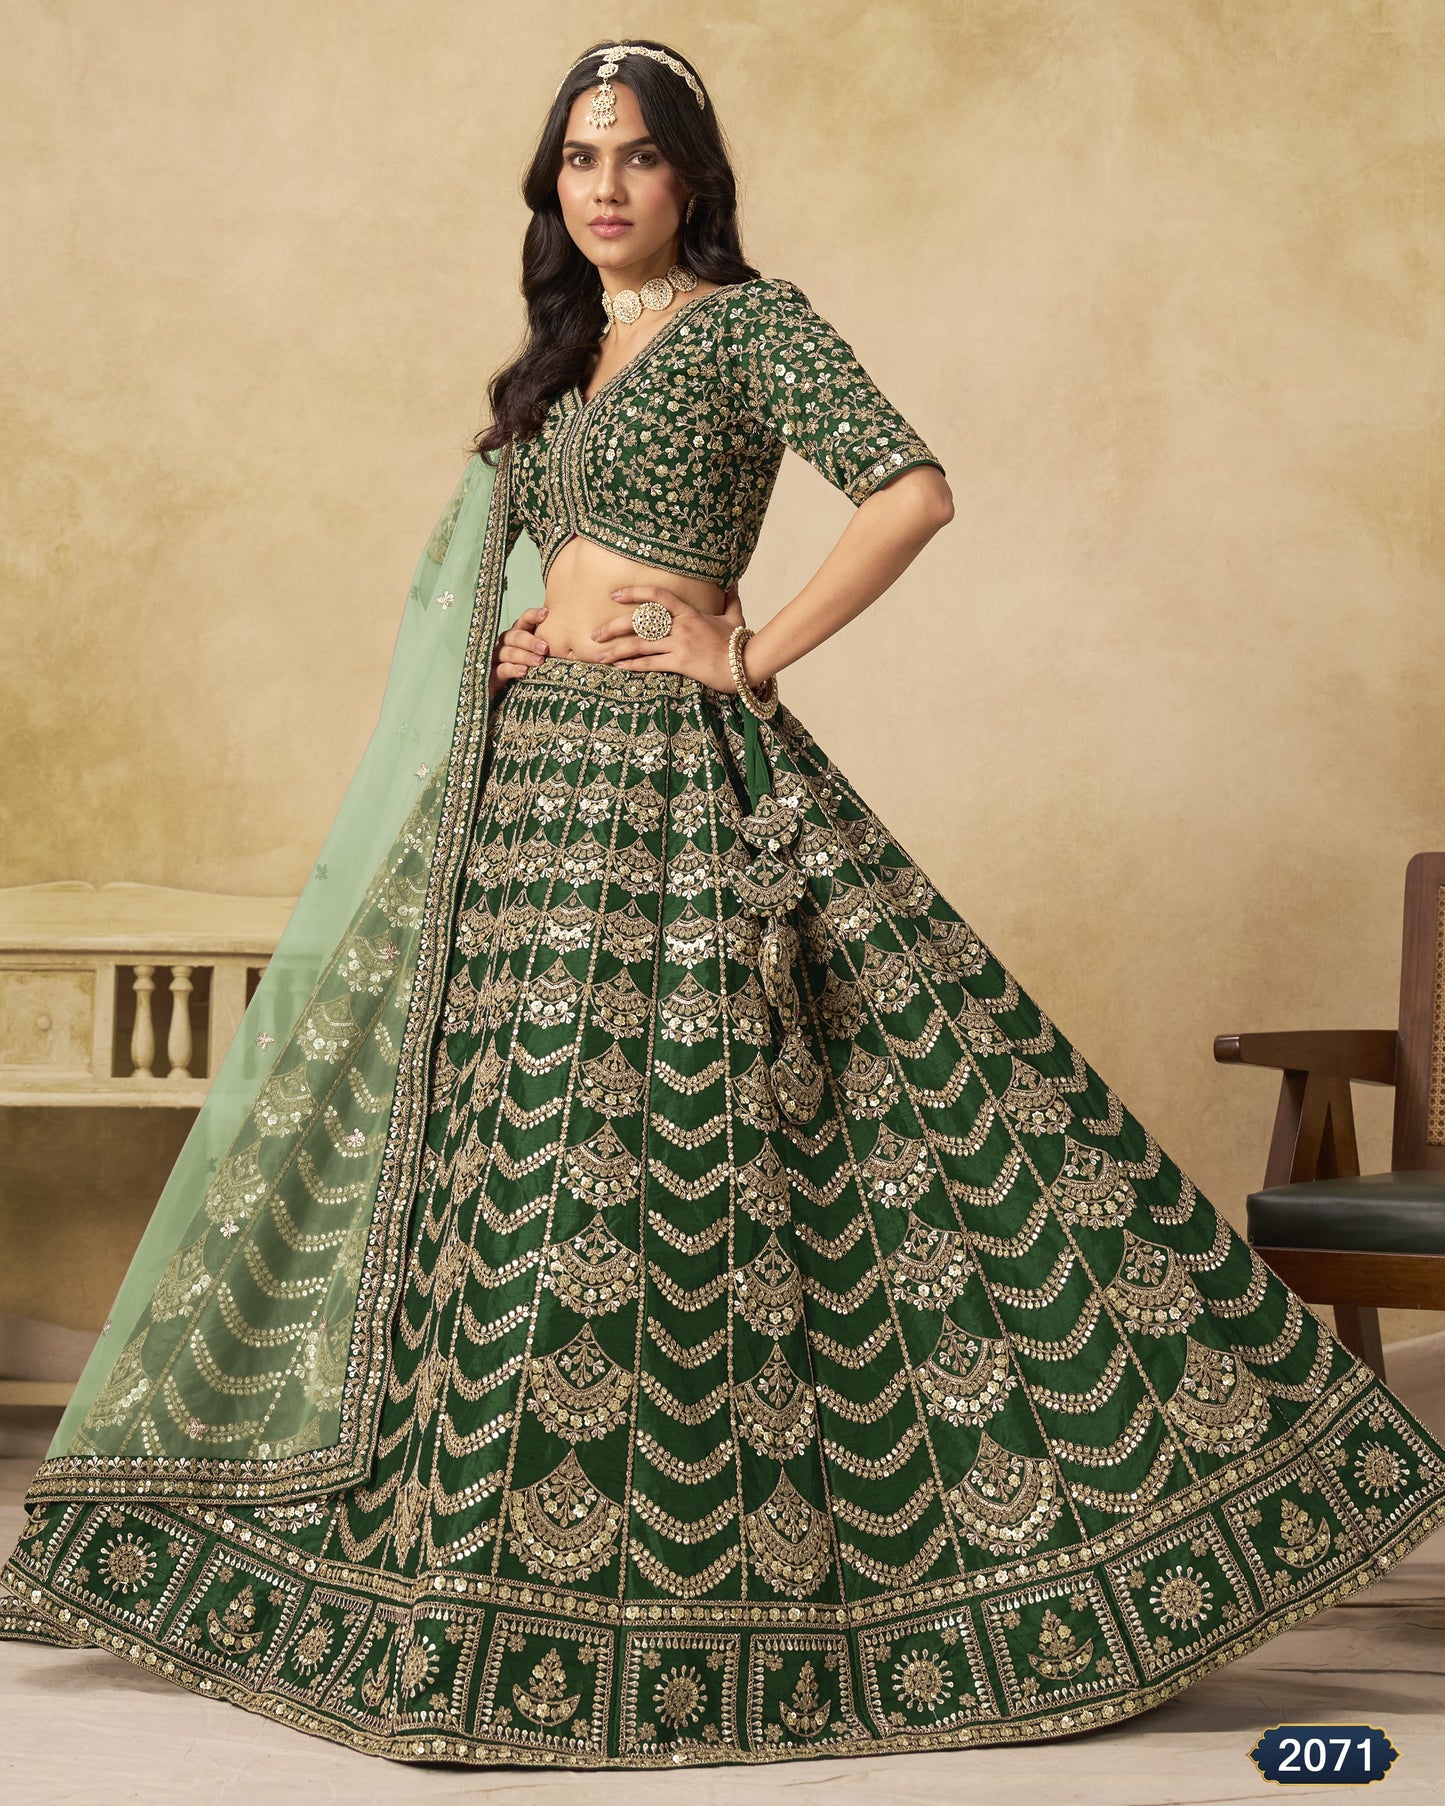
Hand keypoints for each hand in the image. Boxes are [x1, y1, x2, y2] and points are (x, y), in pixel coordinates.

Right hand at [489, 607, 548, 699]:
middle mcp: (507, 642)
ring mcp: (498, 657)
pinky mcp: (493, 673)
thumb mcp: (540, 654)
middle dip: (530, 641)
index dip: (533, 615)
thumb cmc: (531, 667)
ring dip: (524, 656)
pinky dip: (513, 669)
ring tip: (538, 661)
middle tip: (545, 648)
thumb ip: (550, 645)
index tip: (546, 613)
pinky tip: (523, 671)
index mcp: (519, 633)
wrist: (506, 692)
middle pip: (515, 636)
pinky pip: (502, 669)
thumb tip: (574, 640)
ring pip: (508, 652)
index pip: (524, 619)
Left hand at [591, 583, 744, 690]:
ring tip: (598, 655)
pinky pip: (650, 663)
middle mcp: (681, 626)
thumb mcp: (735, 616)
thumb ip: (730, 599)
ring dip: (616, 650)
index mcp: (690, 612)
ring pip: (640, 645)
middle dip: (613, 627)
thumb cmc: (739, 642)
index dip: (634, 593)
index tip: (614, 595)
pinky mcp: (680, 664)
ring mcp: (679, 645)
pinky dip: (631, 665)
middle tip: (595, 633)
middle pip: (640, 622)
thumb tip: (732, 582)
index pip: (657, 596)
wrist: (747, 664)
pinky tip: (618, 667)